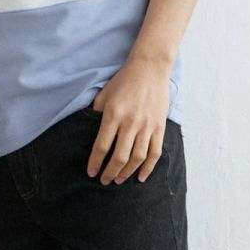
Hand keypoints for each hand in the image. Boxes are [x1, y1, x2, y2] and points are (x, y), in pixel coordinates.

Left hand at [86, 60, 171, 183]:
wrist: (150, 68)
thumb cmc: (124, 81)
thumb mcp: (104, 95)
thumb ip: (97, 114)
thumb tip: (90, 134)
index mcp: (113, 114)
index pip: (102, 146)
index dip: (95, 162)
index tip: (91, 172)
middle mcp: (130, 122)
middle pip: (119, 157)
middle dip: (110, 172)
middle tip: (104, 181)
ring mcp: (147, 125)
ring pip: (137, 158)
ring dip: (127, 173)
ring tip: (119, 180)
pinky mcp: (159, 126)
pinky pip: (155, 152)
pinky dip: (148, 168)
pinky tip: (141, 177)